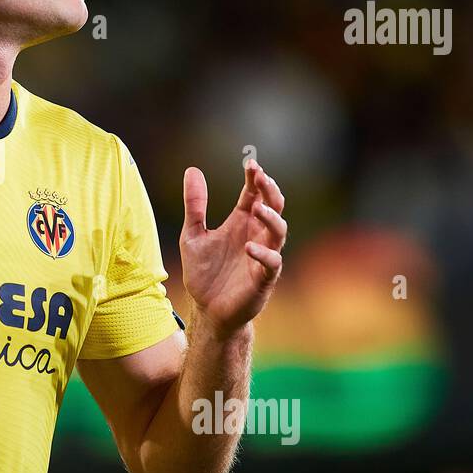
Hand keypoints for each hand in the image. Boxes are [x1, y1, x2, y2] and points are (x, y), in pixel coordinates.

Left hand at [179, 158, 286, 335]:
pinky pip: (272, 263)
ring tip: (257, 208)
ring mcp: (263, 256)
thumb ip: (194, 205)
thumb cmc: (204, 272)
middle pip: (274, 206)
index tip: (250, 163)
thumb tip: (192, 170)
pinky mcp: (263, 278)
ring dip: (271, 218)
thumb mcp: (192, 234)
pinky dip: (264, 254)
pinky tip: (249, 247)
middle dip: (270, 190)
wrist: (207, 309)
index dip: (255, 178)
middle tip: (261, 177)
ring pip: (279, 232)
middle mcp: (256, 235)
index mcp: (241, 222)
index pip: (254, 194)